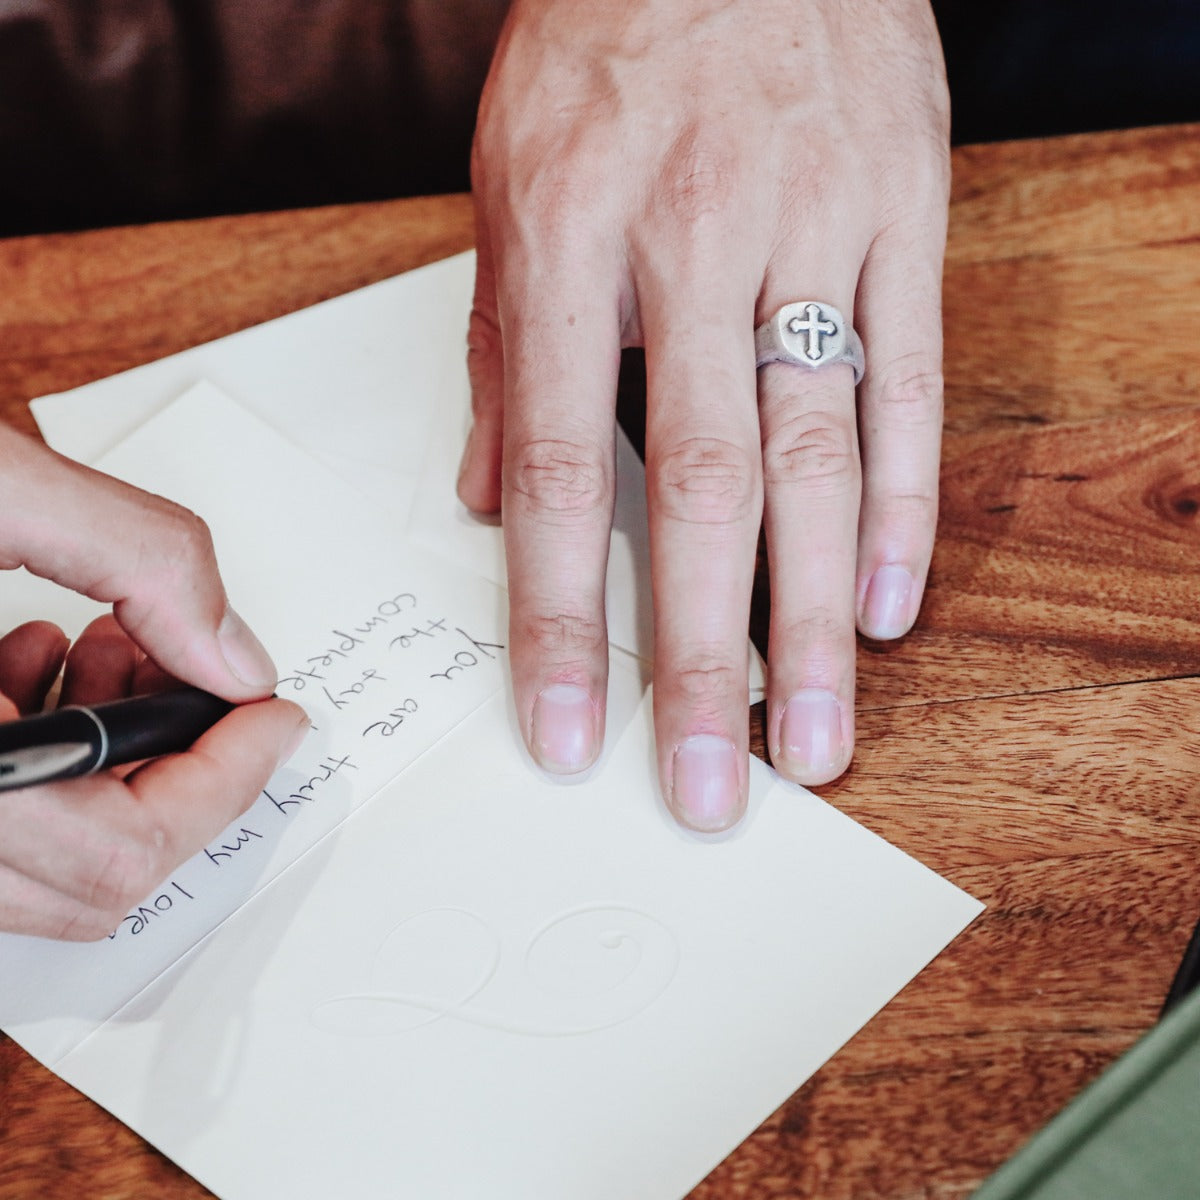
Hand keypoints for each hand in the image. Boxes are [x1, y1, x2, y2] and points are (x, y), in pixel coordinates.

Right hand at [0, 429, 306, 938]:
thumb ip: (145, 560)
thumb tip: (240, 661)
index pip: (125, 848)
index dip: (227, 783)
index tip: (279, 718)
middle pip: (96, 879)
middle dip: (180, 775)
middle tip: (200, 679)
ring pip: (44, 869)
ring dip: (113, 764)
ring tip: (110, 642)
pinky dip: (48, 757)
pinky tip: (31, 649)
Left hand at [459, 0, 948, 829]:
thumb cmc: (603, 44)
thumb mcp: (504, 179)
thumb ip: (502, 352)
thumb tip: (500, 502)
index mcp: (570, 238)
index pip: (569, 471)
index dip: (568, 619)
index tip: (568, 734)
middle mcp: (696, 244)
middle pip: (706, 491)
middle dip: (709, 659)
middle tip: (714, 789)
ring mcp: (816, 228)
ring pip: (819, 458)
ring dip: (815, 619)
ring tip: (814, 744)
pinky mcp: (904, 212)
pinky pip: (911, 382)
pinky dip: (902, 506)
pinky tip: (884, 610)